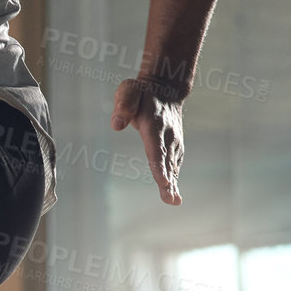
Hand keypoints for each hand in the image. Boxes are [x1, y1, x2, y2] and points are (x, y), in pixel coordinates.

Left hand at [111, 78, 183, 204]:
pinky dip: (173, 177)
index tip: (163, 181)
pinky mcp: (175, 145)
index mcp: (155, 125)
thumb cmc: (142, 92)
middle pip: (166, 162)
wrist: (166, 89)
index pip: (156, 149)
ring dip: (172, 184)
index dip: (159, 166)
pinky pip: (174, 163)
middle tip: (171, 200)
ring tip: (173, 201)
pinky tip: (172, 192)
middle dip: (168, 182)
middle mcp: (167, 135)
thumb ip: (123, 106)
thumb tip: (116, 125)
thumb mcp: (128, 91)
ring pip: (172, 165)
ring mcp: (173, 140)